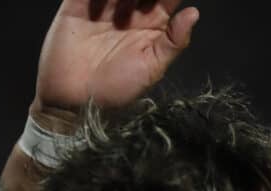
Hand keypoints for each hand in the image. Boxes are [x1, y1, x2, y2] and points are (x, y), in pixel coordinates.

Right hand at [32, 0, 198, 127]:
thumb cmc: (117, 89)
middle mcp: (130, 10)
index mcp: (152, 23)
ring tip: (124, 2)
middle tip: (138, 2)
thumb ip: (174, 40)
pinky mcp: (76, 5)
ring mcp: (104, 6)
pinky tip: (104, 0)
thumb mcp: (153, 67)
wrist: (75, 102)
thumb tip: (194, 12)